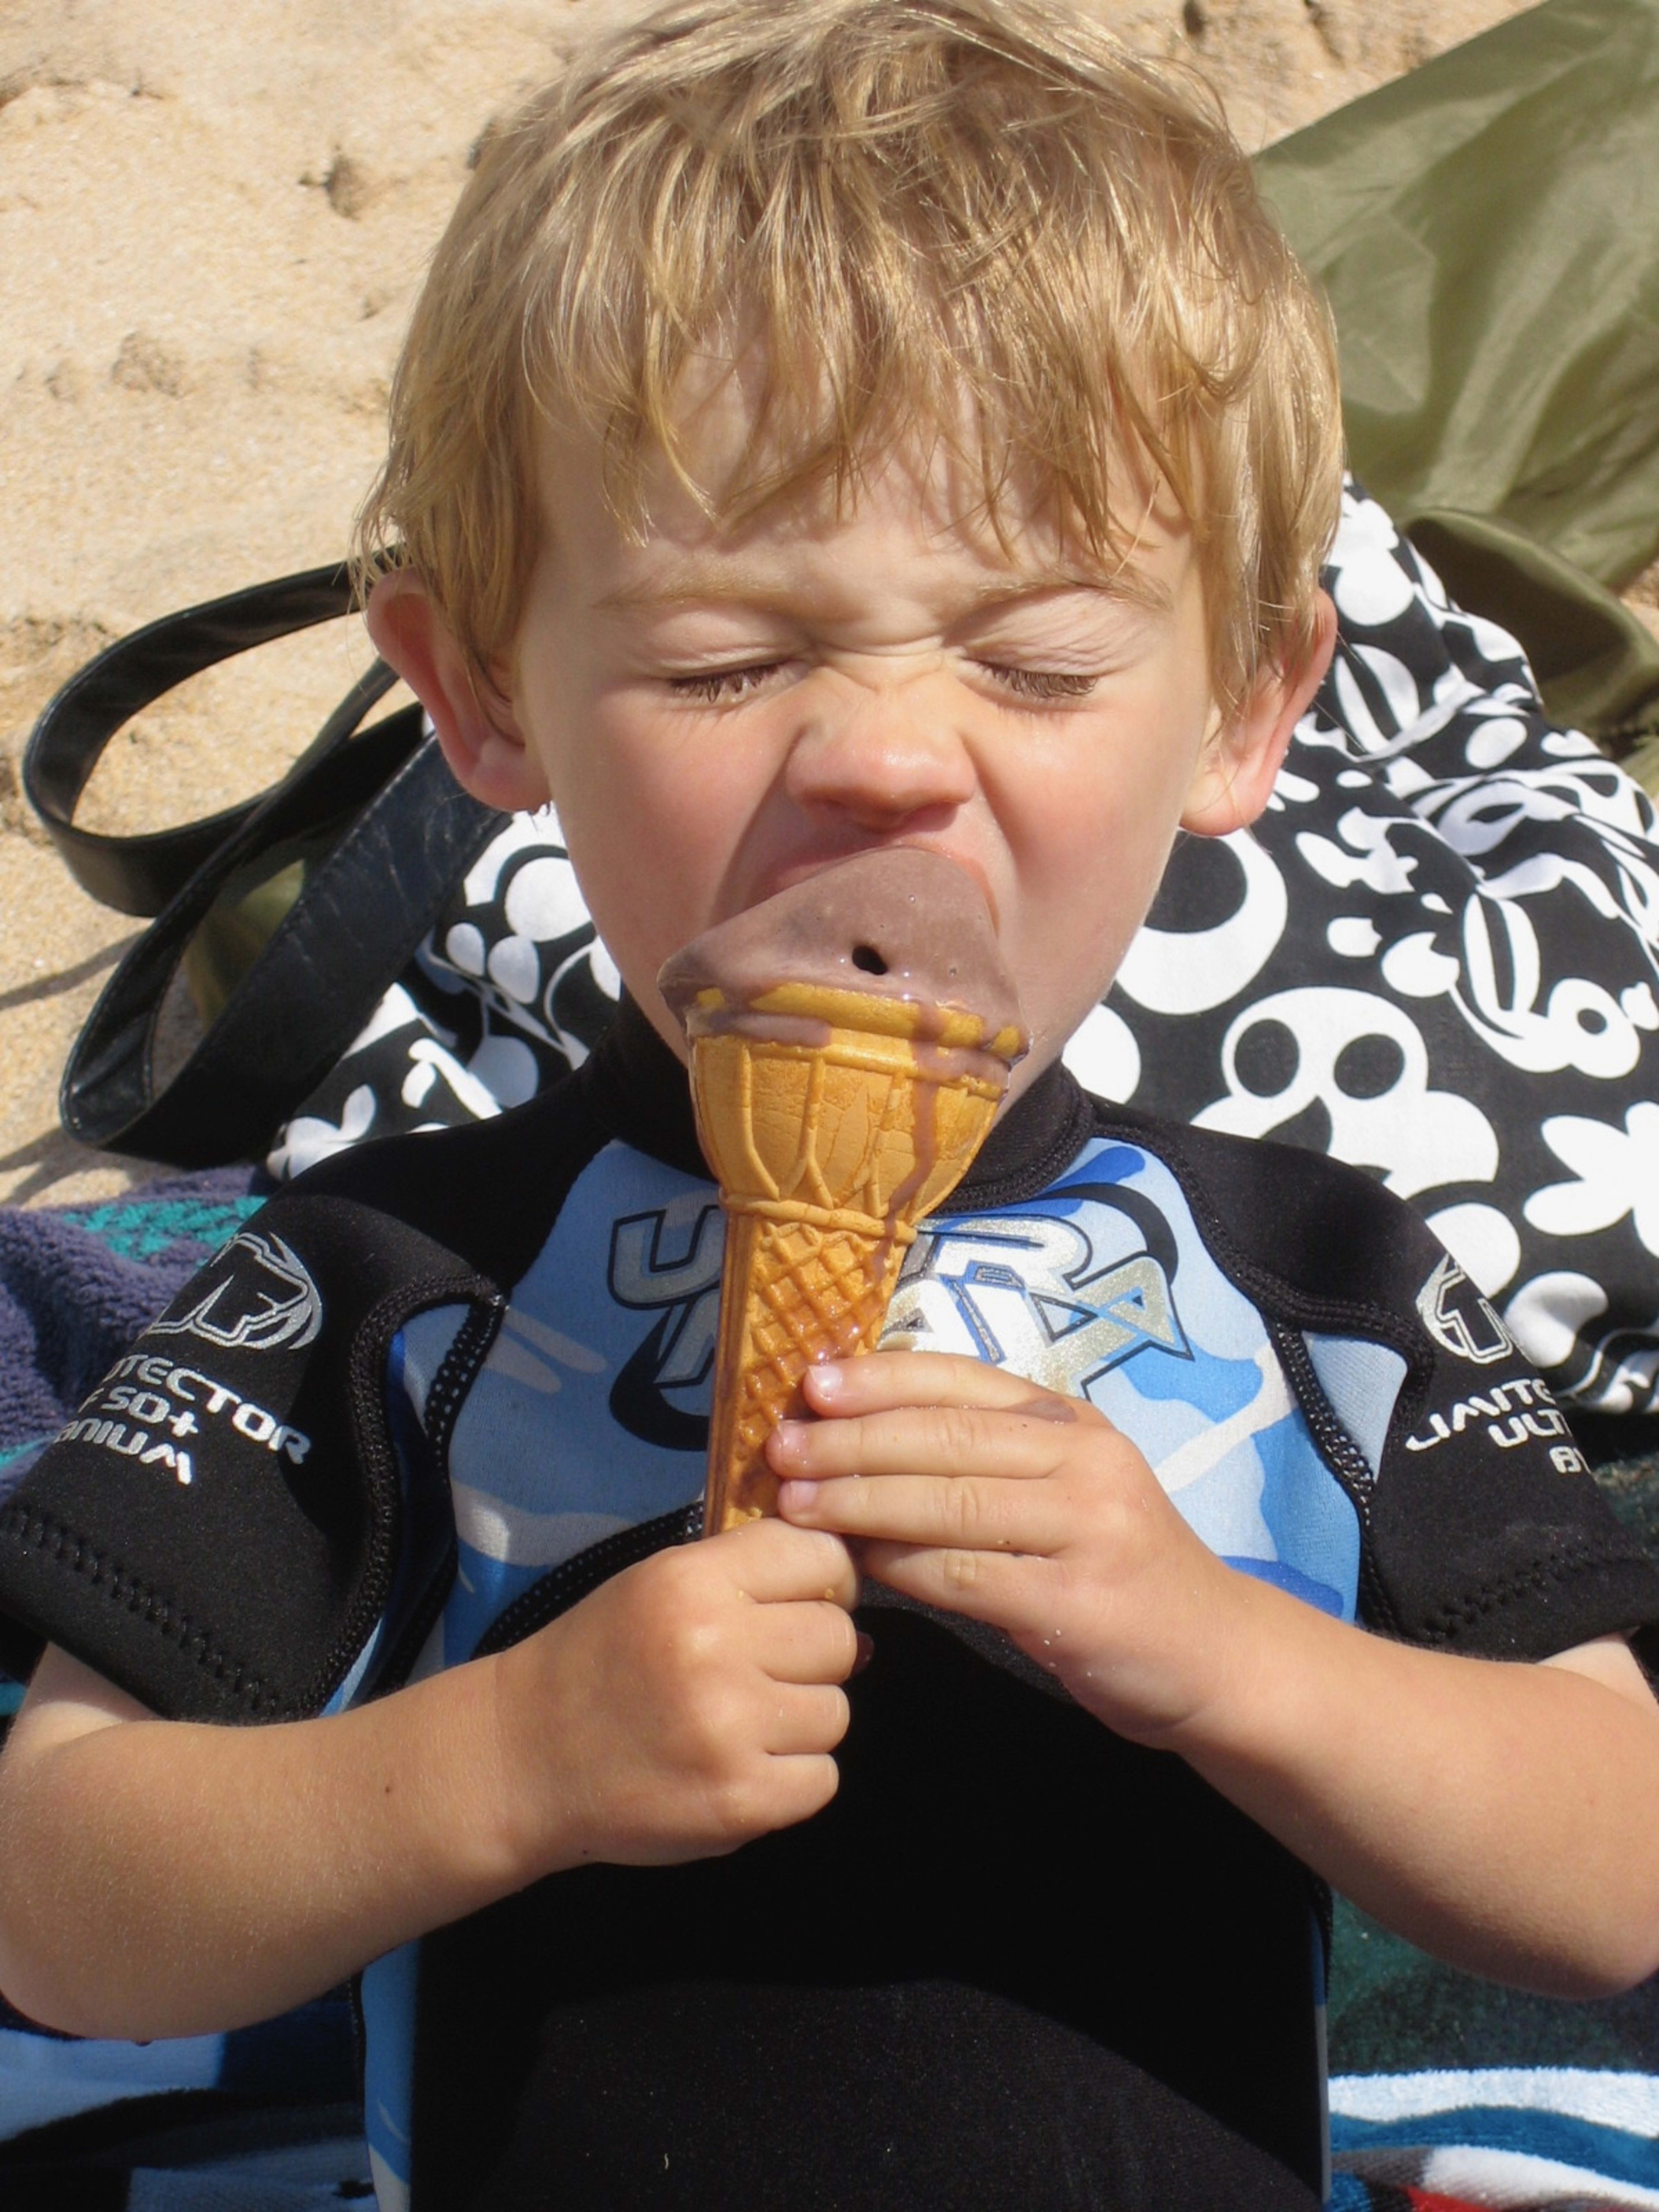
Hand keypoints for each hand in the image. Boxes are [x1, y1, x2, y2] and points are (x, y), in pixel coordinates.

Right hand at [489, 1519, 859, 1876]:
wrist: (527, 1757)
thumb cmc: (601, 1661)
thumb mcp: (660, 1587)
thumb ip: (748, 1579)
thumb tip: (853, 1609)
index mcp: (693, 1582)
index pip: (820, 1555)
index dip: (825, 1582)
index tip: (802, 1604)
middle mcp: (715, 1648)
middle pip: (839, 1638)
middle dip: (812, 1657)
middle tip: (762, 1673)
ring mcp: (729, 1729)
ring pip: (836, 1712)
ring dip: (801, 1722)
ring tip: (742, 1724)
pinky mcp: (740, 1802)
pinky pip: (822, 1779)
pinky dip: (791, 1780)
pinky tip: (740, 1769)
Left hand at [769, 1352, 1249, 1745]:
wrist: (1219, 1656)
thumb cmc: (1119, 1569)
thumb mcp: (1066, 1491)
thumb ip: (986, 1461)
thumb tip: (861, 1438)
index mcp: (1072, 1422)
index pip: (962, 1380)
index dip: (881, 1378)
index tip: (812, 1381)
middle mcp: (1086, 1461)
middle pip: (946, 1438)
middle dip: (853, 1439)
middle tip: (783, 1447)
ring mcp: (1089, 1529)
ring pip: (952, 1502)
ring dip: (863, 1501)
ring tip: (797, 1503)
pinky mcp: (1080, 1601)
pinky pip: (971, 1576)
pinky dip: (906, 1568)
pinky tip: (860, 1566)